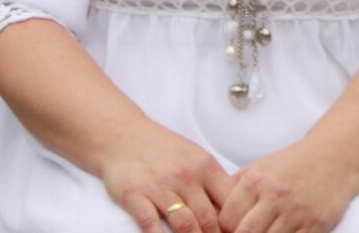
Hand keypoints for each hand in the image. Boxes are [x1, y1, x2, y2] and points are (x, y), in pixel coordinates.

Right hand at [98, 120, 233, 232]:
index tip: (236, 232)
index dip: (234, 222)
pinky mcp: (136, 196)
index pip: (229, 200)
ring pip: (185, 224)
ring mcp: (160, 187)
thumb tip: (234, 209)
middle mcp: (186, 177)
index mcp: (205, 166)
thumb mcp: (195, 157)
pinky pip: (151, 224)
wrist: (123, 135)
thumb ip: (213, 182)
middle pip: (209, 218)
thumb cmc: (162, 148)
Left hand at [217, 141, 353, 232]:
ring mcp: (296, 212)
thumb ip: (237, 187)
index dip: (225, 230)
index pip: (227, 219)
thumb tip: (215, 209)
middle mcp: (275, 195)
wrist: (334, 158)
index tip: (229, 231)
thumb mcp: (260, 167)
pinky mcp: (315, 225)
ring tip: (263, 232)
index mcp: (257, 180)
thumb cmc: (295, 164)